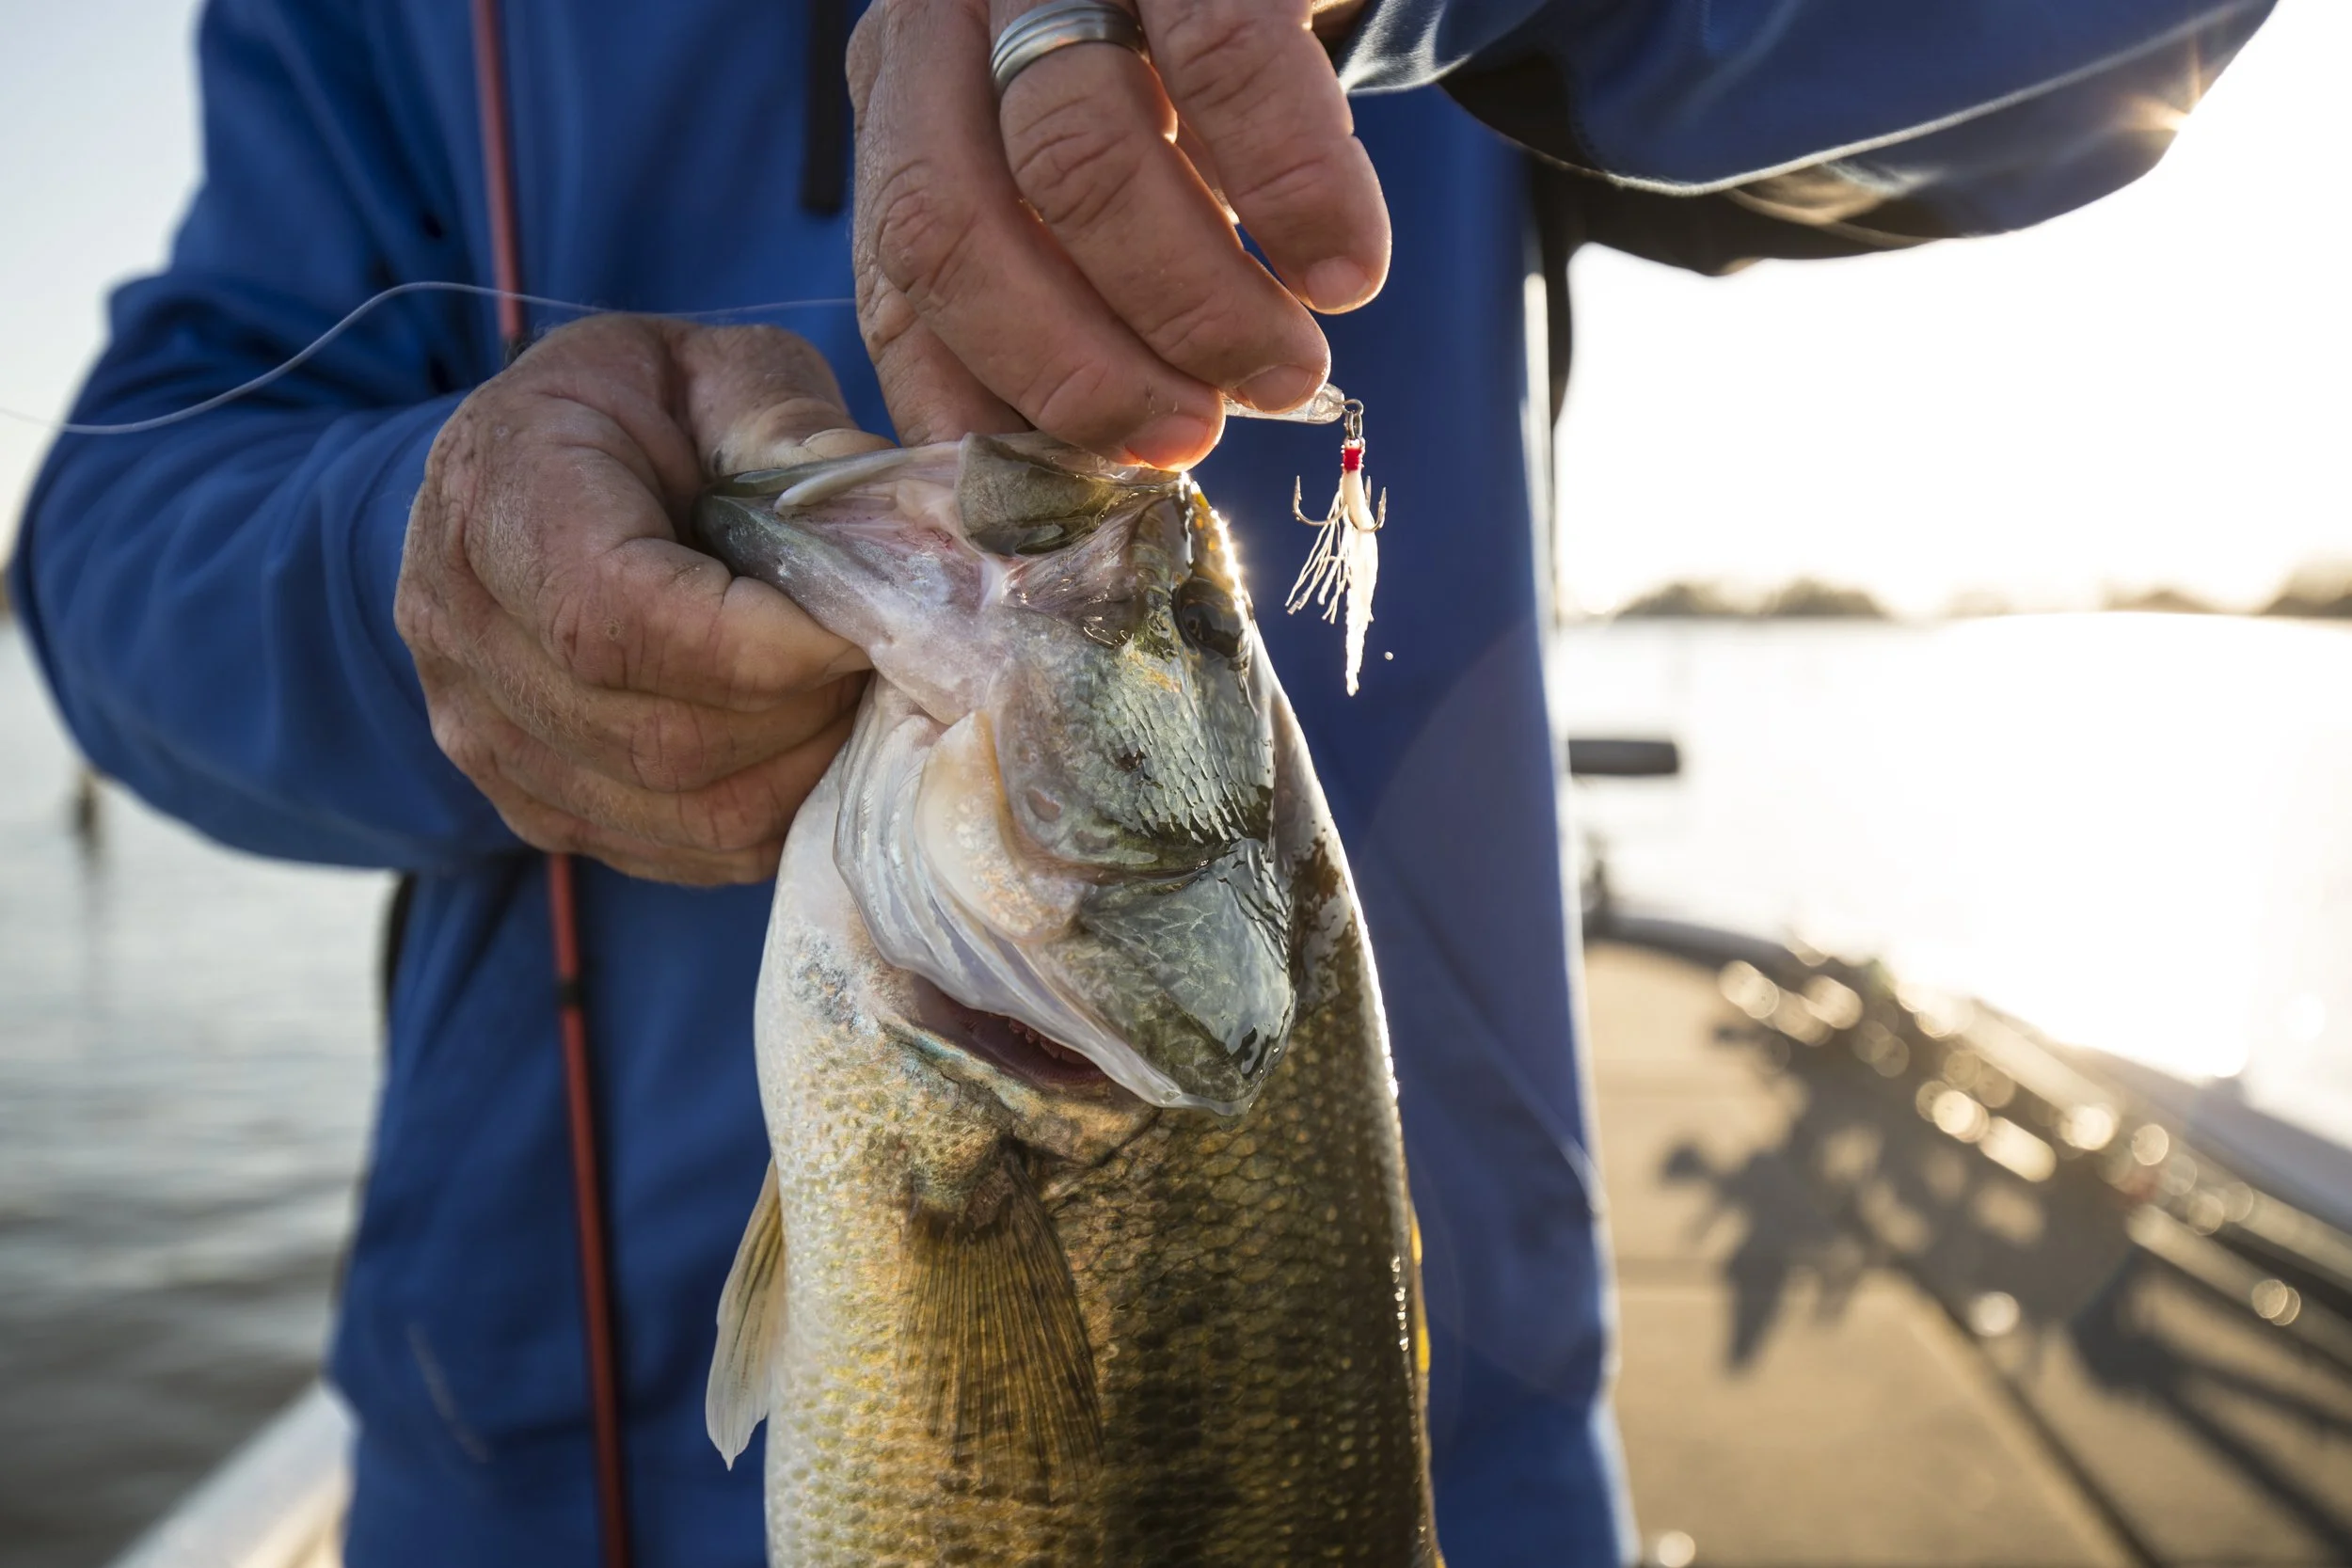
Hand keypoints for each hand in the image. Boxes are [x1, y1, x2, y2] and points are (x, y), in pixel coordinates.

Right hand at [395, 316, 890, 884]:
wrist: (533, 468)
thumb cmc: (642, 407)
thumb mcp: (715, 369)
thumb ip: (790, 430)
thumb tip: (895, 528)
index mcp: (495, 491)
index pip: (617, 617)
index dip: (762, 647)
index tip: (866, 628)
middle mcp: (455, 624)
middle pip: (657, 734)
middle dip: (801, 711)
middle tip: (881, 661)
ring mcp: (477, 729)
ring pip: (675, 810)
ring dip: (796, 770)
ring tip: (850, 698)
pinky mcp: (525, 798)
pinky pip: (669, 851)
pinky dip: (763, 818)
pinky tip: (805, 746)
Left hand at [849, 0, 1386, 468]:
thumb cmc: (1177, 79)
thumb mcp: (1082, 178)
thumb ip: (1052, 290)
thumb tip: (1066, 480)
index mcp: (903, 98)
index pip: (898, 279)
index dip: (986, 406)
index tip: (1083, 495)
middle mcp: (941, 20)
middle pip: (950, 223)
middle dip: (1075, 371)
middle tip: (1187, 438)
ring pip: (1077, 157)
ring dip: (1195, 303)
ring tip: (1289, 372)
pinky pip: (1224, 64)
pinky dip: (1294, 193)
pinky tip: (1345, 273)